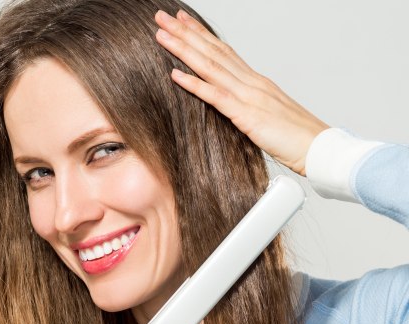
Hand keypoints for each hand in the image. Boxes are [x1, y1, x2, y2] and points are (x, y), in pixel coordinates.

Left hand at [154, 9, 329, 176]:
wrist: (320, 148)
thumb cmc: (296, 137)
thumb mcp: (267, 116)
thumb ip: (248, 106)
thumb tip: (232, 105)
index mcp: (255, 81)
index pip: (223, 50)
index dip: (201, 34)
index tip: (182, 20)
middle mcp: (251, 82)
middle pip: (213, 51)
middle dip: (185, 33)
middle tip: (162, 17)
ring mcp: (249, 96)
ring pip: (211, 66)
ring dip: (183, 50)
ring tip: (161, 35)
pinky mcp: (247, 116)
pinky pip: (216, 96)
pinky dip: (194, 84)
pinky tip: (175, 75)